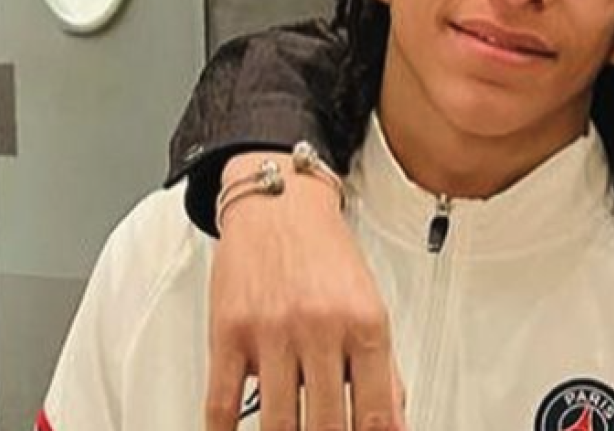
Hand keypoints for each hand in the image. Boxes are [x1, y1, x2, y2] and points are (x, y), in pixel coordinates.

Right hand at [204, 152, 405, 430]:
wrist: (279, 204)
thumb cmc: (325, 253)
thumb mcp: (370, 305)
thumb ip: (383, 367)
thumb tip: (391, 423)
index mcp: (364, 323)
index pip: (374, 412)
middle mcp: (320, 327)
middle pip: (325, 425)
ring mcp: (272, 332)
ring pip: (277, 423)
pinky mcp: (229, 332)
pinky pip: (222, 402)